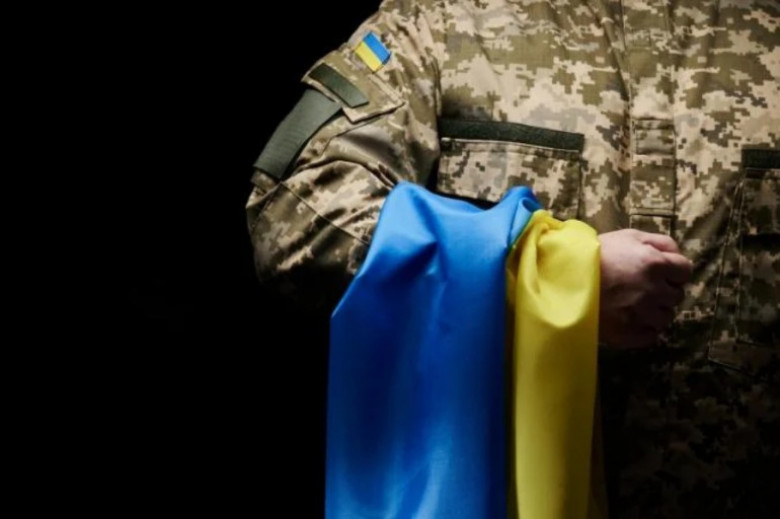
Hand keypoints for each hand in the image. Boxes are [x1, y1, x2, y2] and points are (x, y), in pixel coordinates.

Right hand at [598, 229, 691, 347]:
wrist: (561, 279)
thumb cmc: (594, 253)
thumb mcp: (628, 236)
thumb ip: (659, 243)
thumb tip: (677, 256)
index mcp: (655, 264)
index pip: (685, 271)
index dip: (673, 271)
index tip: (660, 272)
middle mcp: (653, 291)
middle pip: (676, 296)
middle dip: (663, 291)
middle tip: (641, 287)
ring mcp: (641, 315)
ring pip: (665, 318)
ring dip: (654, 311)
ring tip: (633, 304)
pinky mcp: (628, 334)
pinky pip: (651, 335)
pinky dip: (644, 328)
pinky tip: (629, 318)